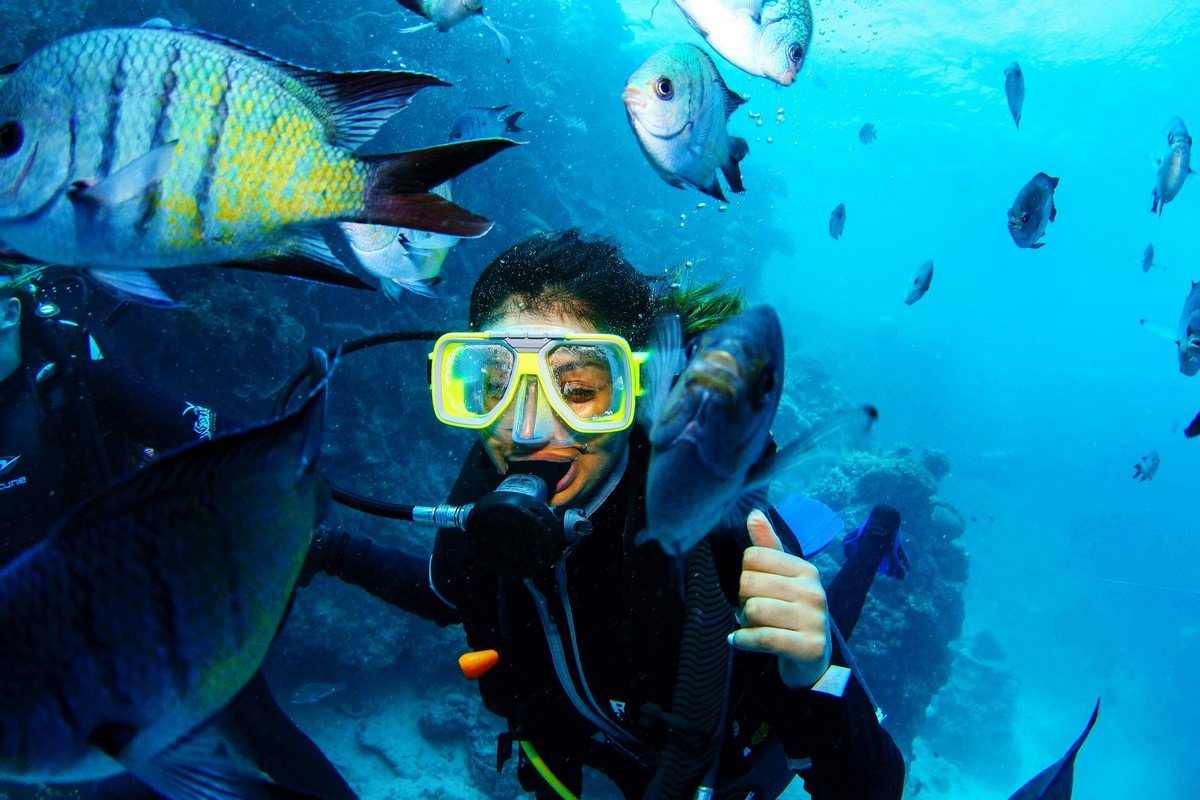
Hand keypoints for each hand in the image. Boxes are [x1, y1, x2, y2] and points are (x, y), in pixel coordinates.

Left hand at [730, 509, 831, 689]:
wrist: (813, 657)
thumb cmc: (791, 611)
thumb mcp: (782, 577)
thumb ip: (767, 546)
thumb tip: (753, 513)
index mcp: (806, 569)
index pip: (753, 556)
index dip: (745, 574)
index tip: (755, 588)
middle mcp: (813, 591)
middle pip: (749, 583)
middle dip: (742, 600)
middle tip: (752, 611)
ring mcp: (813, 620)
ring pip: (754, 610)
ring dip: (744, 622)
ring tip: (752, 626)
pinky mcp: (808, 647)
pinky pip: (762, 637)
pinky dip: (743, 640)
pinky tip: (739, 640)